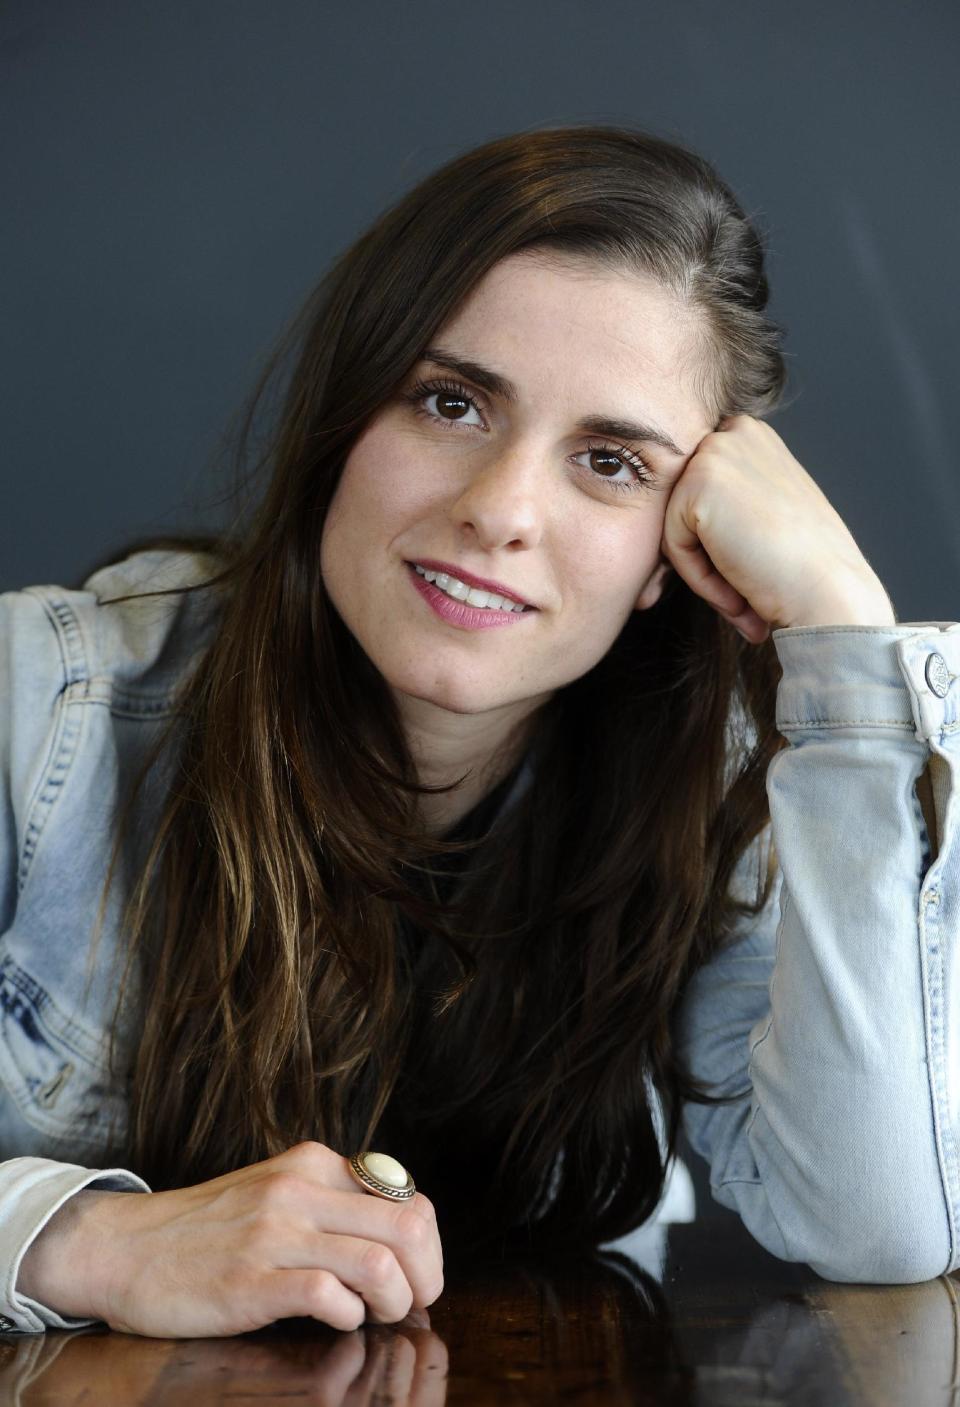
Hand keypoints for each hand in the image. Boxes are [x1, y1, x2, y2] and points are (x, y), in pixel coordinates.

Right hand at [17, 1141, 443, 1337]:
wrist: (125, 1247)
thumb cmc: (207, 1230)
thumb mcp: (277, 1192)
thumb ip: (330, 1203)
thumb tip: (398, 1238)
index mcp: (314, 1164)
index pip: (408, 1196)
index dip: (429, 1245)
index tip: (419, 1275)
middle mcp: (301, 1189)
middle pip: (409, 1228)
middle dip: (427, 1277)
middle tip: (413, 1304)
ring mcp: (276, 1233)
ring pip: (380, 1263)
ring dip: (395, 1302)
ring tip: (377, 1315)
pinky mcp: (252, 1279)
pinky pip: (330, 1297)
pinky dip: (348, 1317)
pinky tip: (336, 1320)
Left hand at [660, 415, 895, 640]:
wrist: (829, 594)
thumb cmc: (806, 569)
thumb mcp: (772, 512)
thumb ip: (734, 500)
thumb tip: (699, 520)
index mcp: (753, 437)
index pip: (702, 496)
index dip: (723, 544)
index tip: (755, 574)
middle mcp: (734, 433)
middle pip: (686, 511)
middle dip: (711, 558)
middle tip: (747, 595)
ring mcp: (715, 453)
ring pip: (677, 529)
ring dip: (707, 572)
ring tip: (746, 596)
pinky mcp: (697, 483)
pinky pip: (673, 544)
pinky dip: (700, 578)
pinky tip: (739, 590)